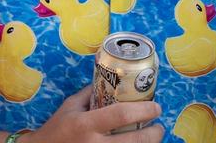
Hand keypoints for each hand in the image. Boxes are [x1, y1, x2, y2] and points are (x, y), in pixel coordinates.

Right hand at [24, 85, 162, 142]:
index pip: (122, 114)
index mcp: (87, 124)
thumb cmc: (56, 129)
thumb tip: (113, 78)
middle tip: (159, 127)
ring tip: (152, 137)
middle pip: (135, 141)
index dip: (144, 110)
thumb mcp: (71, 106)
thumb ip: (91, 93)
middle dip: (153, 134)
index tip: (157, 107)